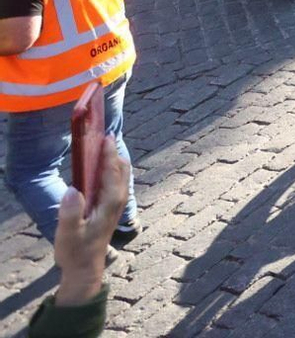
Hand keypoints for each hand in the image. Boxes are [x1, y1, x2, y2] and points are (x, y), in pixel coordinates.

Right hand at [53, 134, 128, 305]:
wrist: (86, 267)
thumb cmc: (76, 250)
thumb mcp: (68, 233)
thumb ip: (70, 213)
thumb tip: (73, 189)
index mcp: (110, 203)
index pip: (112, 172)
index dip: (109, 154)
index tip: (106, 137)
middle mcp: (117, 200)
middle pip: (121, 169)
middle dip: (113, 151)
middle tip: (103, 133)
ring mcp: (116, 203)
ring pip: (120, 174)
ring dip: (113, 158)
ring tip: (102, 143)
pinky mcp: (111, 206)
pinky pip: (115, 180)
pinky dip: (111, 168)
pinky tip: (100, 164)